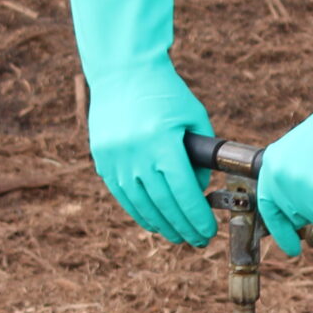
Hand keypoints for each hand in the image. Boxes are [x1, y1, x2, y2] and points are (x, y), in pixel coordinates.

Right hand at [86, 70, 215, 245]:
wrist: (123, 72)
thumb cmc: (166, 93)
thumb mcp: (193, 118)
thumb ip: (200, 155)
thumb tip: (198, 190)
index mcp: (162, 143)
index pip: (183, 192)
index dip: (197, 217)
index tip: (208, 230)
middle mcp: (136, 154)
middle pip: (164, 204)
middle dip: (183, 227)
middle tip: (197, 240)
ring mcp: (116, 159)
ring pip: (141, 205)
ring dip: (162, 225)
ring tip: (178, 237)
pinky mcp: (103, 160)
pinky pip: (123, 196)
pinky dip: (140, 213)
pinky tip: (154, 223)